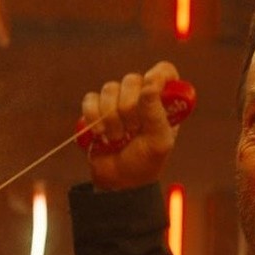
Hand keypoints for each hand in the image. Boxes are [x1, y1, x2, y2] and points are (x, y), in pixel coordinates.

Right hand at [81, 61, 182, 190]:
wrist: (119, 182)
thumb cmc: (145, 162)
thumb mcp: (159, 141)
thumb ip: (156, 113)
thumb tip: (150, 86)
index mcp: (162, 102)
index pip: (164, 72)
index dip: (157, 75)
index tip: (151, 87)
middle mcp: (141, 97)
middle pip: (132, 79)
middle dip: (129, 108)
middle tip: (133, 130)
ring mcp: (117, 102)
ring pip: (109, 88)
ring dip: (111, 117)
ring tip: (117, 138)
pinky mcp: (96, 109)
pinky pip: (90, 99)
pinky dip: (92, 116)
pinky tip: (100, 134)